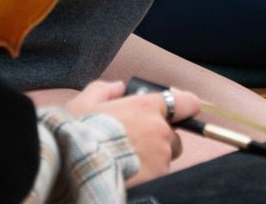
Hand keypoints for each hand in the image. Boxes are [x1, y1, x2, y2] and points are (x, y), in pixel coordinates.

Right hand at [65, 79, 198, 185]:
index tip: (177, 115)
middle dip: (160, 141)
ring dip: (153, 160)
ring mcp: (161, 157)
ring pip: (165, 159)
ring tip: (127, 162)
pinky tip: (128, 175)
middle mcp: (160, 131)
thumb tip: (119, 87)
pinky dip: (148, 175)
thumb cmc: (79, 134)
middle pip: (174, 136)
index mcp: (146, 107)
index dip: (184, 109)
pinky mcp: (158, 178)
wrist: (77, 167)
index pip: (187, 103)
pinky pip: (159, 175)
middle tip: (136, 145)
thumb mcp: (84, 103)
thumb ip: (105, 90)